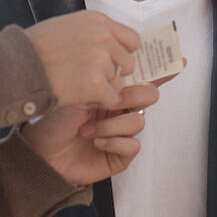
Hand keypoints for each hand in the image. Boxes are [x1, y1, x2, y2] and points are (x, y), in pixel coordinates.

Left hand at [20, 81, 160, 184]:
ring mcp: (123, 132)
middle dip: (132, 97)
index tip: (179, 61)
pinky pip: (133, 145)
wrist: (37, 151)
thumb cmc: (53, 120)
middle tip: (111, 101)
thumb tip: (126, 78)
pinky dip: (114, 142)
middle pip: (150, 95)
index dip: (163, 70)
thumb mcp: (79, 92)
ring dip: (112, 125)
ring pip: (139, 122)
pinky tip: (97, 141)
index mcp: (114, 92)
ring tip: (88, 129)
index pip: (144, 78)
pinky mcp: (121, 154)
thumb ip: (106, 84)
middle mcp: (122, 110)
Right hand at [25, 10, 139, 109]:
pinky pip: (111, 98)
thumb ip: (91, 34)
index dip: (120, 54)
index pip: (131, 40)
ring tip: (75, 87)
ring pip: (117, 81)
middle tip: (87, 80)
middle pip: (127, 62)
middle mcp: (104, 37)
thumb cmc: (30, 51)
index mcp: (97, 21)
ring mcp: (101, 59)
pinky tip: (78, 98)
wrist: (11, 70)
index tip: (108, 64)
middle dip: (111, 74)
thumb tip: (111, 44)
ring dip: (101, 89)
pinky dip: (97, 103)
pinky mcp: (95, 83)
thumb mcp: (64, 28)